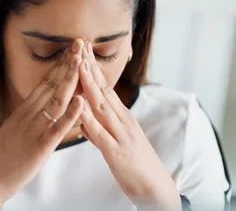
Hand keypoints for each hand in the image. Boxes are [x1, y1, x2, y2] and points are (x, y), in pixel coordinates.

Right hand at [0, 39, 84, 210]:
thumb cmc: (1, 158)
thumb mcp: (15, 131)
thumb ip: (30, 119)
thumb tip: (44, 110)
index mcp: (24, 111)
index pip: (45, 82)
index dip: (60, 65)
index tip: (72, 49)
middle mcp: (29, 115)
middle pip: (52, 85)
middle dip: (68, 64)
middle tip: (81, 43)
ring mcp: (34, 129)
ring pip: (56, 100)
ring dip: (70, 80)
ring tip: (82, 61)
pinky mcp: (39, 146)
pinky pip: (56, 128)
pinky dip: (70, 114)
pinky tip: (81, 102)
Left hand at [78, 42, 180, 210]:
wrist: (157, 191)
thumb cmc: (135, 165)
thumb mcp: (116, 141)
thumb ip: (100, 128)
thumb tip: (85, 117)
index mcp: (122, 117)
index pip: (104, 87)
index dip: (92, 68)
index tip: (82, 50)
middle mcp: (123, 121)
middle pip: (103, 90)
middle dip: (90, 67)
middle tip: (79, 45)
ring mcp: (121, 135)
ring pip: (102, 106)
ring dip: (89, 85)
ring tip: (79, 66)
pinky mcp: (117, 154)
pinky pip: (101, 135)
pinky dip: (89, 121)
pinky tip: (80, 109)